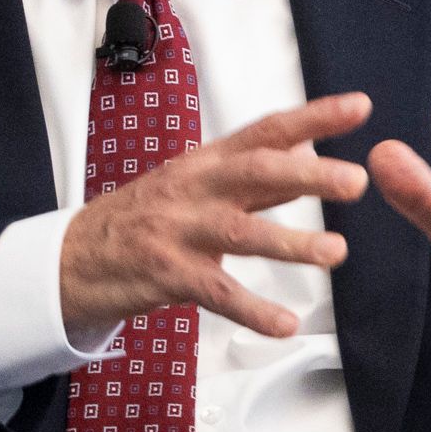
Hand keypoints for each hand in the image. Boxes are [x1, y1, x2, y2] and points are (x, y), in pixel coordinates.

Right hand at [55, 93, 372, 339]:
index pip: (265, 131)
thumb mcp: (195, 185)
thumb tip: (309, 151)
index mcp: (205, 163)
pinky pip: (216, 292)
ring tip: (334, 252)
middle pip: (254, 173)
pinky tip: (285, 324)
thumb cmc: (141, 219)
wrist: (72, 257)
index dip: (312, 118)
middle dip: (307, 175)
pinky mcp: (165, 274)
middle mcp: (193, 189)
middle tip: (354, 180)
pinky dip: (253, 310)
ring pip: (239, 232)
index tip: (358, 107)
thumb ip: (253, 176)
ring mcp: (177, 231)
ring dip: (290, 242)